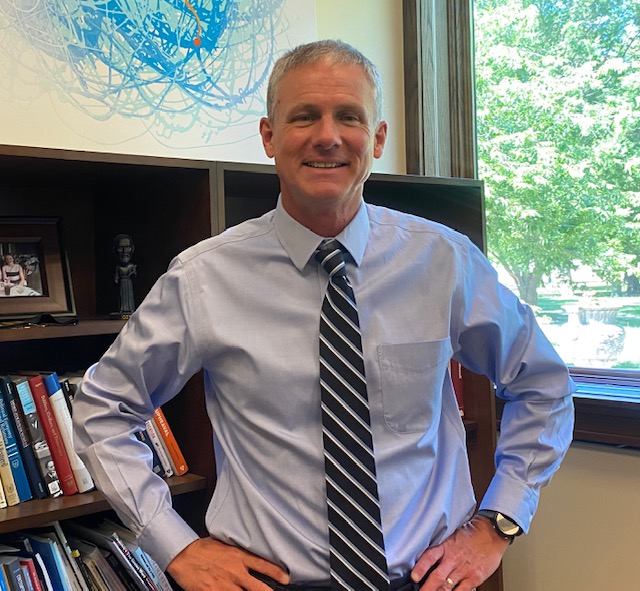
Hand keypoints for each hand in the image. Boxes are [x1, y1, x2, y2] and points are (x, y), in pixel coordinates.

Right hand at [166, 537, 289, 590]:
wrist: (184, 555)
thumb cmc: (204, 549)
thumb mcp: (227, 546)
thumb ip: (240, 554)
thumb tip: (252, 559)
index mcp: (239, 557)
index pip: (263, 565)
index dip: (277, 573)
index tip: (286, 579)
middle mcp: (235, 572)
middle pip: (259, 587)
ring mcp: (224, 586)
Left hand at [410, 516, 510, 590]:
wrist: (491, 533)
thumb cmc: (472, 534)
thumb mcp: (452, 537)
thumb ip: (442, 549)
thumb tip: (430, 561)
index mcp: (446, 547)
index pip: (429, 557)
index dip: (420, 568)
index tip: (413, 577)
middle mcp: (453, 559)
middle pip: (437, 576)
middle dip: (427, 588)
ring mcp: (464, 569)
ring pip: (447, 586)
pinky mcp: (475, 577)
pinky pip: (463, 590)